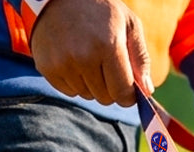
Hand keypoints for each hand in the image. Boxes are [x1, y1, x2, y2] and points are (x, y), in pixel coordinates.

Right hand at [29, 0, 153, 106]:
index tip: (127, 86)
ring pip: (87, 95)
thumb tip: (147, 92)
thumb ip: (141, 59)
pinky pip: (69, 92)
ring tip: (87, 56)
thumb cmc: (101, 11)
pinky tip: (73, 59)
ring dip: (91, 83)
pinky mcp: (47, 67)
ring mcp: (63, 62)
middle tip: (104, 63)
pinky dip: (74, 81)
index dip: (128, 94)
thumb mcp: (129, 25)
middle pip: (105, 98)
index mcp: (109, 45)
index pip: (123, 94)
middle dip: (109, 87)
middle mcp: (84, 56)